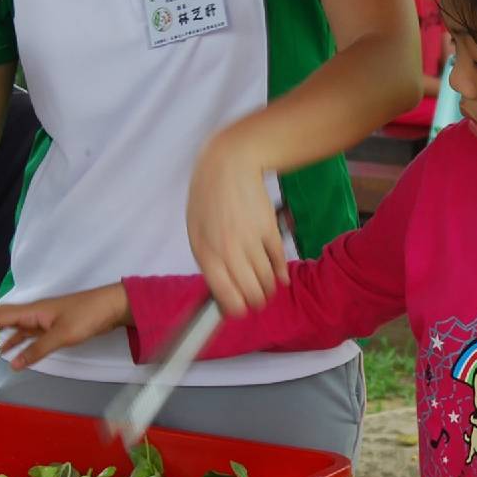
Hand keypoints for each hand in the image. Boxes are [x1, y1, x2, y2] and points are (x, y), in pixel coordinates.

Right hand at [0, 284, 129, 369]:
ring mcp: (42, 319)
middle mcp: (33, 312)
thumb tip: (12, 364)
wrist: (113, 307)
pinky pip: (27, 333)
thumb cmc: (88, 316)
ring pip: (13, 326)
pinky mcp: (52, 326)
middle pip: (2, 317)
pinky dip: (16, 342)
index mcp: (32, 310)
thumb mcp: (62, 335)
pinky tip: (9, 353)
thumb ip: (37, 349)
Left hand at [187, 127, 286, 316]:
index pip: (225, 296)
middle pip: (250, 292)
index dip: (235, 310)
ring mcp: (251, 241)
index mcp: (206, 253)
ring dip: (268, 290)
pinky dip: (280, 273)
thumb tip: (223, 287)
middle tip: (257, 304)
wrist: (228, 165)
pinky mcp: (269, 230)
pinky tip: (279, 279)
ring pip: (266, 280)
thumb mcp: (197, 231)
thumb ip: (209, 259)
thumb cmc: (207, 198)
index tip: (240, 312)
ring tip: (267, 291)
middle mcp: (229, 251)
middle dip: (256, 303)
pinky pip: (278, 261)